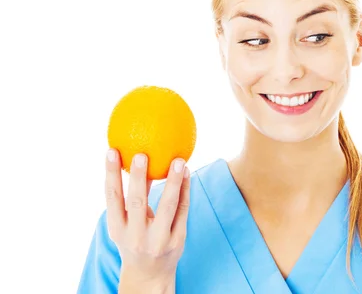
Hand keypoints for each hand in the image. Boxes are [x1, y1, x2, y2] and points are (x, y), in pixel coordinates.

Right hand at [104, 149, 190, 291]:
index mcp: (117, 228)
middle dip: (138, 178)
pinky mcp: (178, 239)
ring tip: (178, 161)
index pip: (112, 198)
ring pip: (167, 207)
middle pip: (137, 203)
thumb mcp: (126, 223)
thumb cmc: (135, 239)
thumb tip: (137, 158)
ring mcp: (158, 239)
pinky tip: (186, 173)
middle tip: (142, 154)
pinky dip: (185, 190)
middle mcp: (136, 235)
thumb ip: (132, 197)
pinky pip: (183, 210)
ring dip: (173, 182)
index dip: (110, 174)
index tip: (112, 151)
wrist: (149, 275)